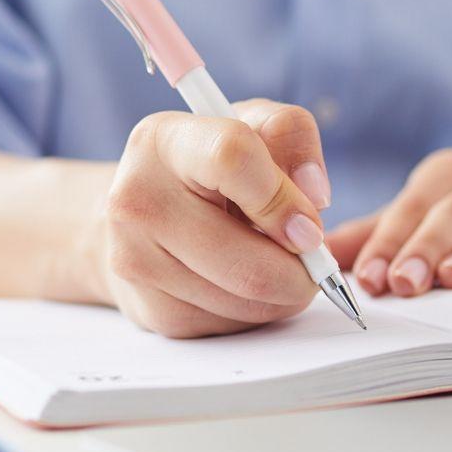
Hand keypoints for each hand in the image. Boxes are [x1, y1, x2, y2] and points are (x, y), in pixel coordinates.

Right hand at [90, 99, 333, 337]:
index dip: (284, 199)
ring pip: (248, 303)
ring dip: (284, 292)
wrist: (138, 218)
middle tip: (313, 259)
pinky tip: (242, 280)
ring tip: (273, 260)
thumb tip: (315, 197)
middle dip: (302, 271)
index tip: (310, 226)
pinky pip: (233, 325)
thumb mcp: (249, 126)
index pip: (232, 161)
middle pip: (249, 265)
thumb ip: (290, 136)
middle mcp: (137, 200)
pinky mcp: (151, 310)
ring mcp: (137, 262)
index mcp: (163, 141)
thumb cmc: (205, 167)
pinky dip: (256, 310)